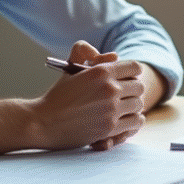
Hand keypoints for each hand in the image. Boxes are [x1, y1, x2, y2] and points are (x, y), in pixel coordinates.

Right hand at [31, 41, 145, 150]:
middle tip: (123, 95)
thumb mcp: (70, 67)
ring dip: (132, 106)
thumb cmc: (57, 95)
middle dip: (132, 90)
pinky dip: (133, 122)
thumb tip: (115, 56)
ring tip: (124, 108)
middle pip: (139, 87)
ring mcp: (111, 110)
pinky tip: (125, 120)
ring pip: (139, 105)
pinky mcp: (109, 129)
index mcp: (101, 71)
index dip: (131, 72)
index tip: (126, 78)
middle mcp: (109, 89)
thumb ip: (89, 54)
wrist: (43, 122)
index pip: (135, 68)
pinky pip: (135, 122)